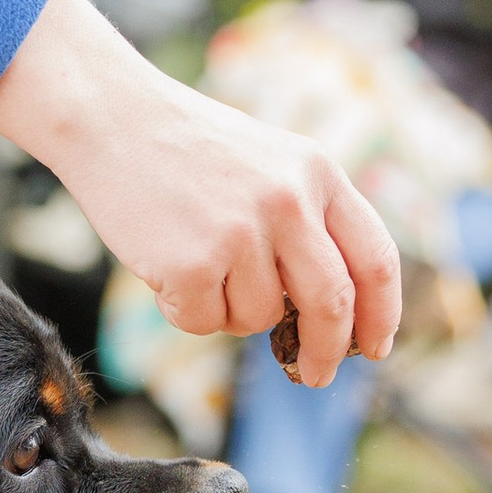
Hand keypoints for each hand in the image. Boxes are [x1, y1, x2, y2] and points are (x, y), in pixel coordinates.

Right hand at [0, 0, 401, 388]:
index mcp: (318, 172)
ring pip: (259, 318)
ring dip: (230, 311)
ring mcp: (241, 231)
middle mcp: (288, 200)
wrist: (110, 117)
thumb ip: (308, 221)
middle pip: (331, 304)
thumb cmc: (187, 150)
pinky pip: (205, 323)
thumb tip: (333, 316)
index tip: (374, 348)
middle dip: (325, 352)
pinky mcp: (192, 262)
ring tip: (197, 261)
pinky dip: (185, 310)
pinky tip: (165, 265)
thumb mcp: (270, 162)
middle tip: (313, 375)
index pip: (375, 259)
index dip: (381, 314)